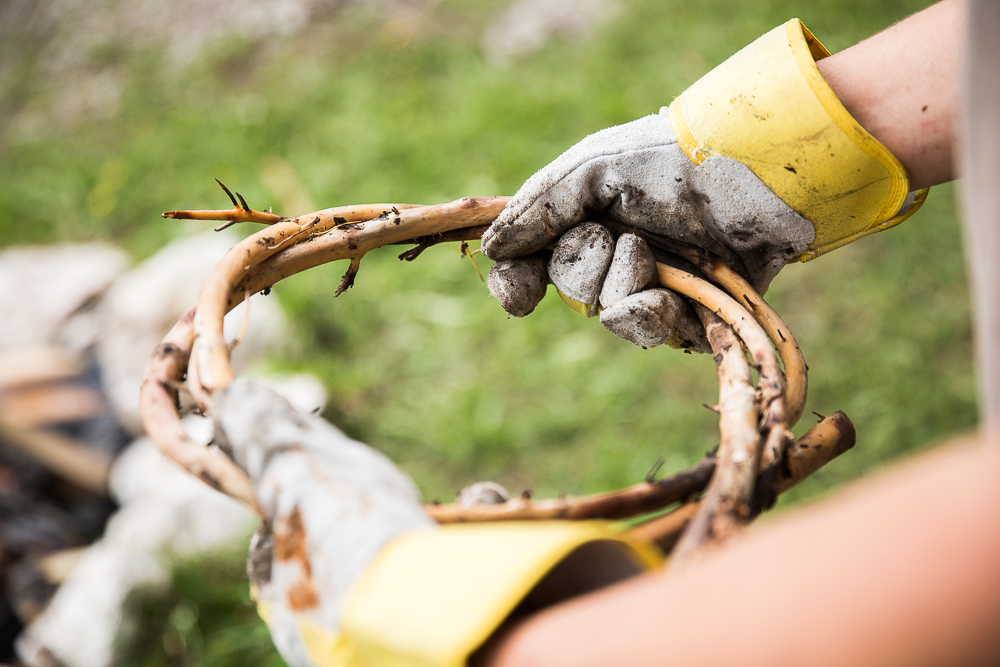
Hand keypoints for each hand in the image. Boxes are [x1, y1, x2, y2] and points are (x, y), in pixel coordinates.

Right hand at [481, 113, 812, 347]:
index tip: (519, 294)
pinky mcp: (689, 311)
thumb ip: (539, 208)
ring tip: (651, 254)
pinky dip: (654, 313)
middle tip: (615, 234)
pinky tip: (672, 290)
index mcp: (584, 219)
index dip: (517, 284)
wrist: (749, 175)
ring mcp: (651, 285)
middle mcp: (614, 255)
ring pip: (608, 317)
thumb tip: (490, 248)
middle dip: (584, 265)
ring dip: (621, 286)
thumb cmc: (668, 160)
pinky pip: (650, 332)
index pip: (531, 265)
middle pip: (570, 290)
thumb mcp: (591, 168)